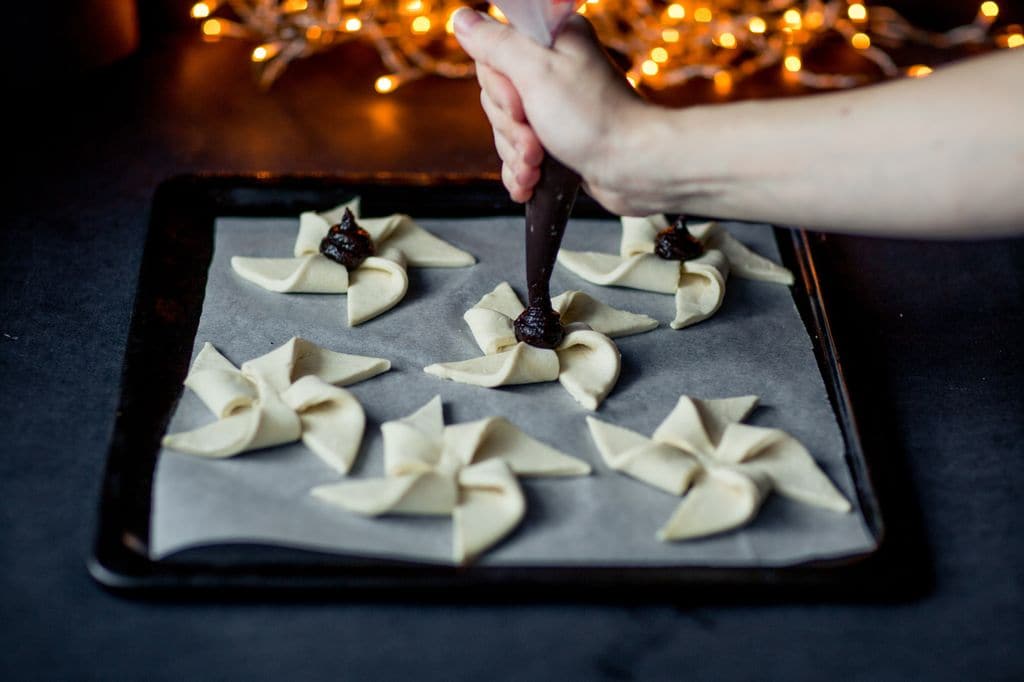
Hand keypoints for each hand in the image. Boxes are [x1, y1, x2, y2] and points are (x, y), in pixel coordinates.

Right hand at [454, 9, 654, 212]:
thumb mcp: (536, 73)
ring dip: (517, 156)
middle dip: (510, 130)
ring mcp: (556, 106)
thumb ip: (495, 44)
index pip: (491, 56)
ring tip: (538, 166)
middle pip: (497, 98)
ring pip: (507, 131)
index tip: (520, 107)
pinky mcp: (558, 139)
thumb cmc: (593, 119)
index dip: (498, 89)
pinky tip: (532, 184)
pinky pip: (520, 155)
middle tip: (535, 143)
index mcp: (550, 40)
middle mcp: (553, 69)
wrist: (634, 168)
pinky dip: (523, 173)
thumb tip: (461, 18)